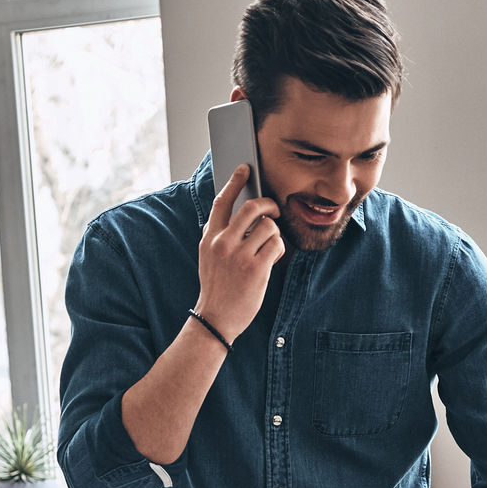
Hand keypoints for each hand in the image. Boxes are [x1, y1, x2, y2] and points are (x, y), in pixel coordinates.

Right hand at [196, 164, 283, 341]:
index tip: (245, 169)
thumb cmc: (216, 287)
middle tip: (274, 211)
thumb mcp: (208, 257)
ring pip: (269, 226)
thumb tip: (233, 213)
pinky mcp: (256, 268)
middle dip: (269, 205)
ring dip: (275, 234)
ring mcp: (240, 255)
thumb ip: (217, 235)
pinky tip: (273, 259)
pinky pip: (277, 245)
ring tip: (269, 246)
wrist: (216, 318)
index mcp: (210, 238)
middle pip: (252, 207)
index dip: (234, 181)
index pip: (222, 201)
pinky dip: (279, 249)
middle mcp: (223, 243)